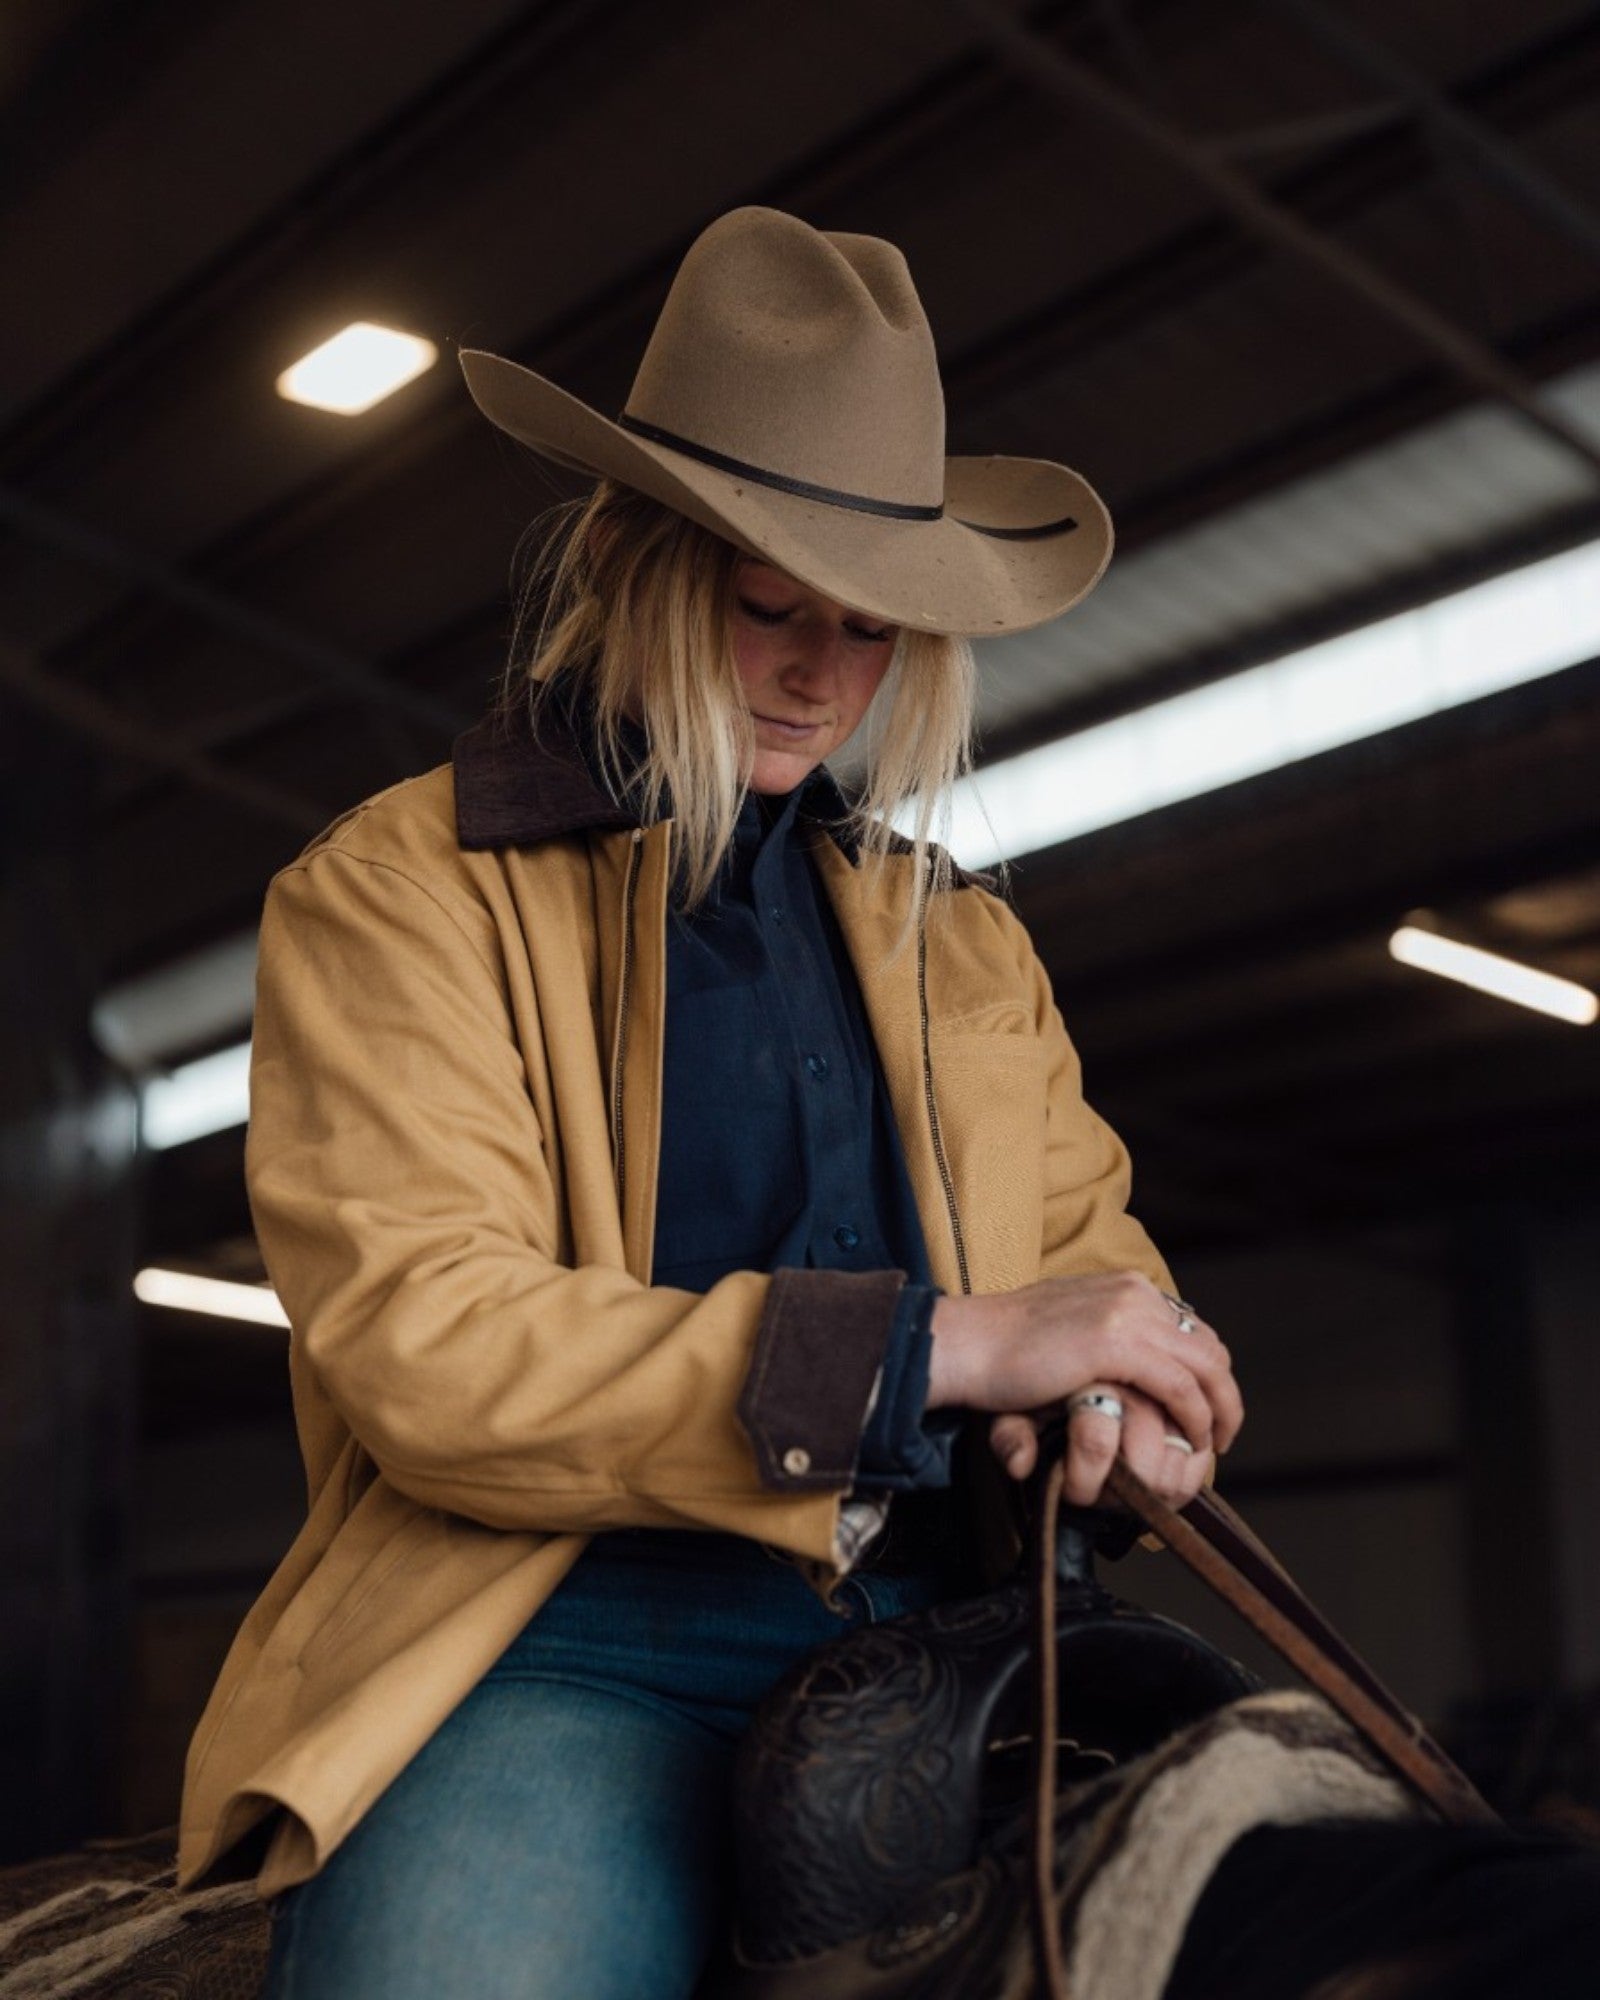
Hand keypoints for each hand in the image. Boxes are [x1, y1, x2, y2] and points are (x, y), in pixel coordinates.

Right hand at [927, 1271, 1241, 1503]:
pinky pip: (1181, 1387)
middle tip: (1219, 1434)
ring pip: (1206, 1367)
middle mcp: (1134, 1293)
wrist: (967, 1343)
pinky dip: (1195, 1417)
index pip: (1191, 1330)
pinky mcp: (1117, 1344)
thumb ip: (1102, 1340)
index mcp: (1124, 1286)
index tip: (1205, 1411)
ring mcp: (1128, 1315)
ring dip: (1219, 1410)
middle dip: (1223, 1393)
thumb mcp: (1067, 1331)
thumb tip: (1129, 1363)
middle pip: (1208, 1347)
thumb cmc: (1003, 1348)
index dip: (1207, 1374)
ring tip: (1213, 1445)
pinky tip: (1191, 1441)